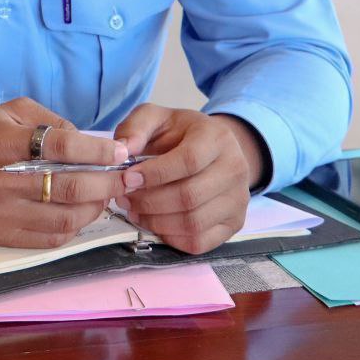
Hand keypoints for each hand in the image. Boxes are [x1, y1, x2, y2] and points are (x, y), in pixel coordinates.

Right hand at [0, 97, 129, 247]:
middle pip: (70, 187)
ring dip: (95, 208)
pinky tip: (82, 214)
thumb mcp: (8, 111)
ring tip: (107, 195)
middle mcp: (2, 180)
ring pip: (65, 218)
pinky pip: (49, 239)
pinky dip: (74, 228)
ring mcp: (1, 213)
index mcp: (4, 143)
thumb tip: (85, 141)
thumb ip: (48, 120)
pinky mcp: (0, 236)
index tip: (120, 152)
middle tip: (126, 177)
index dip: (98, 150)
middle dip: (107, 183)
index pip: (62, 147)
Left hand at [114, 105, 265, 254]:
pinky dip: (171, 238)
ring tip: (135, 211)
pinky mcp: (234, 223)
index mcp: (218, 137)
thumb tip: (122, 150)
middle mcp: (235, 168)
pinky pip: (200, 242)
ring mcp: (238, 199)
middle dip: (150, 201)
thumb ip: (136, 127)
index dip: (155, 174)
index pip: (189, 161)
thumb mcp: (156, 118)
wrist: (212, 148)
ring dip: (156, 222)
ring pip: (193, 222)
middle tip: (125, 198)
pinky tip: (154, 223)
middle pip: (190, 196)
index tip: (127, 178)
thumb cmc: (180, 134)